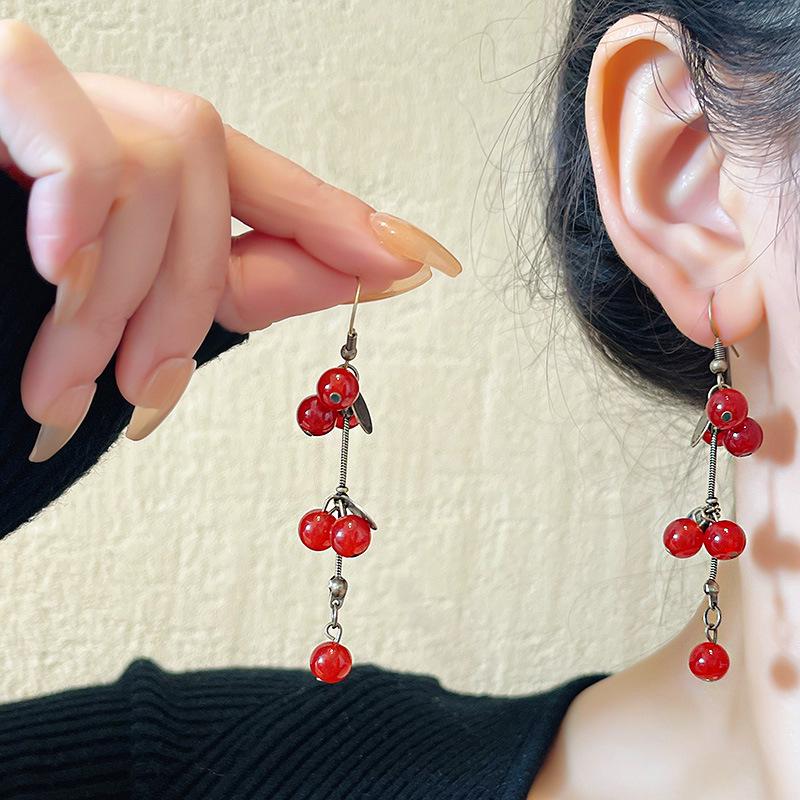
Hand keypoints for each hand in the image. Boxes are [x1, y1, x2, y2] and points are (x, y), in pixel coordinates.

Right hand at [0, 20, 460, 461]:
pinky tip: (61, 270)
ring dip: (124, 301)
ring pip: (154, 160)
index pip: (248, 174)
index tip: (419, 258)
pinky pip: (71, 130)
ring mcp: (24, 95)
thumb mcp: (116, 319)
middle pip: (206, 161)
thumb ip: (241, 286)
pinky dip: (86, 211)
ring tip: (68, 392)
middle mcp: (77, 113)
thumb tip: (369, 270)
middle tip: (149, 400)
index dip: (335, 213)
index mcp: (116, 167)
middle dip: (194, 294)